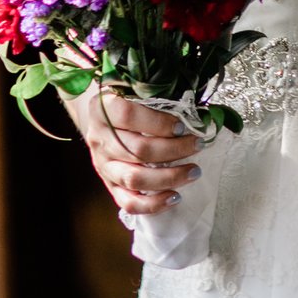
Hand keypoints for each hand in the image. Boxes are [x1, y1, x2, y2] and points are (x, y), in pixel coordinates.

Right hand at [72, 88, 199, 216]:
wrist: (104, 120)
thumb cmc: (130, 103)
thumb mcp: (137, 93)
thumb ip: (159, 100)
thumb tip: (198, 114)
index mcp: (103, 109)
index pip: (128, 115)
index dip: (158, 122)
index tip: (182, 126)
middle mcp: (99, 138)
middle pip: (137, 150)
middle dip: (173, 150)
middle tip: (197, 146)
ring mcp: (103, 165)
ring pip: (134, 178)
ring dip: (168, 177)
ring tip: (194, 172)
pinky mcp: (109, 185)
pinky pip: (128, 202)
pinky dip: (153, 204)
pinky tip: (175, 197)